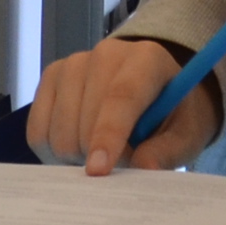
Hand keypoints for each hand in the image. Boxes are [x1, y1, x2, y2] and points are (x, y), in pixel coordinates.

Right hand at [26, 36, 215, 173]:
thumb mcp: (187, 134)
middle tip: (120, 163)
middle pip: (83, 120)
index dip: (108, 135)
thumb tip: (144, 169)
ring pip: (57, 131)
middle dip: (97, 155)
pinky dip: (53, 151)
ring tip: (101, 151)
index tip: (98, 170)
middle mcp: (105, 54)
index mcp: (146, 59)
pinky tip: (78, 146)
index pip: (121, 97)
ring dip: (76, 156)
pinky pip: (37, 131)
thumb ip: (168, 151)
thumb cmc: (174, 114)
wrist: (156, 90)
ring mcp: (73, 64)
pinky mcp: (50, 77)